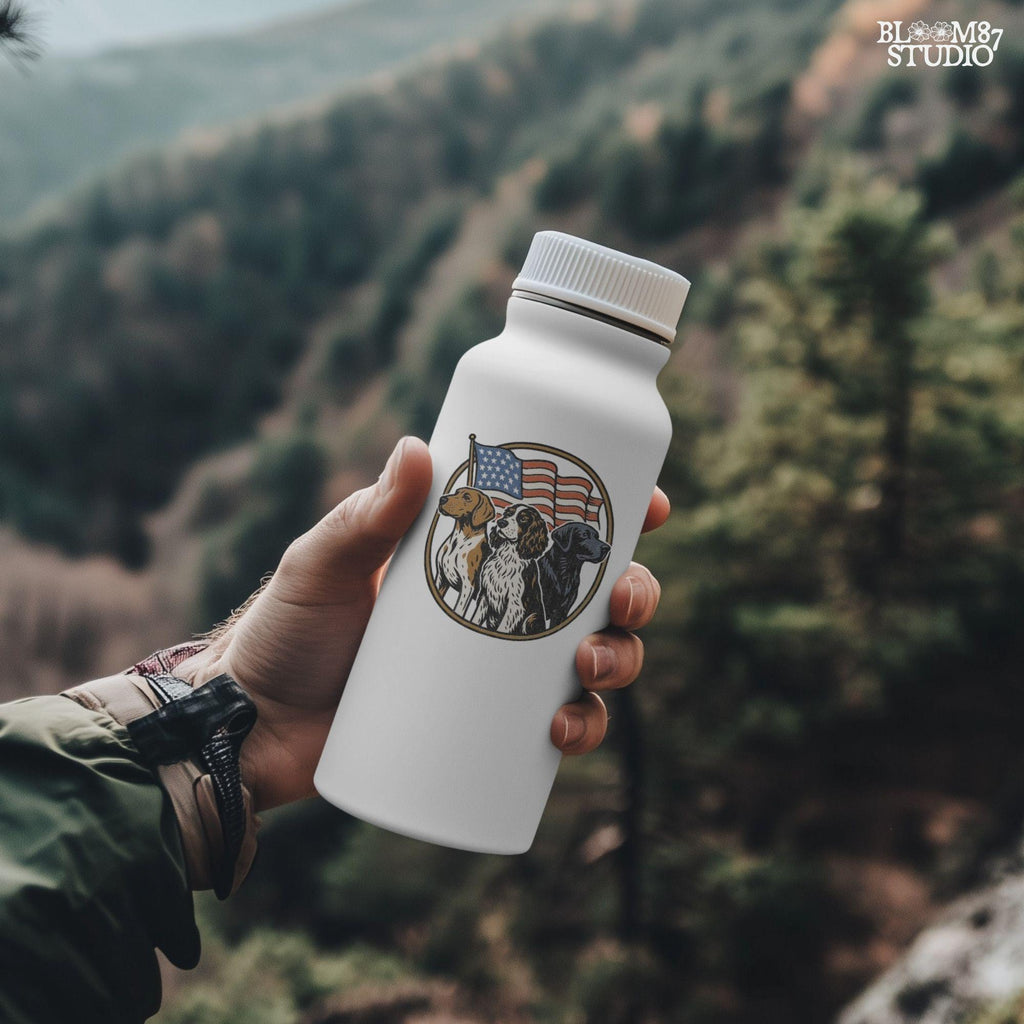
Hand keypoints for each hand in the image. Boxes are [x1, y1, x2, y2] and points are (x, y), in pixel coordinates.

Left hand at [178, 437, 667, 811]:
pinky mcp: (486, 731)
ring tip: (589, 669)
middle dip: (633, 592)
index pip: (556, 524)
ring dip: (620, 661)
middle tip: (621, 599)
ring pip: (591, 659)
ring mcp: (495, 673)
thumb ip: (365, 514)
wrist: (251, 726)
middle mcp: (497, 608)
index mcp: (472, 554)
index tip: (649, 506)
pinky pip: (558, 727)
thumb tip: (415, 447)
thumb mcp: (322, 563)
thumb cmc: (286, 629)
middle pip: (594, 594)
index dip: (615, 514)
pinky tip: (564, 733)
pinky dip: (580, 729)